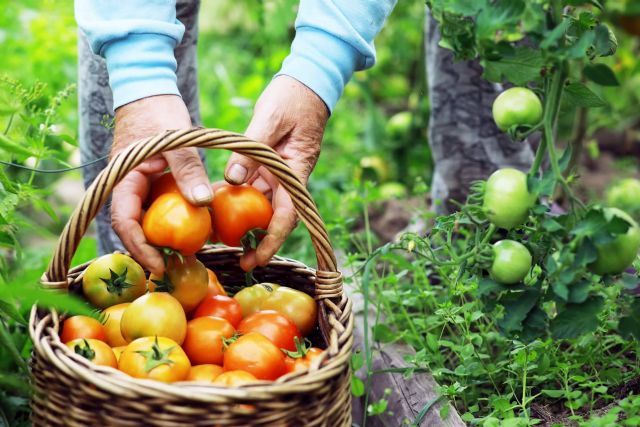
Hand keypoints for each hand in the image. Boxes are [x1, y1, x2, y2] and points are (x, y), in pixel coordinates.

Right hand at [110, 95, 211, 274]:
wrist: (149, 88)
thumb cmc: (158, 110)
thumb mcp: (177, 140)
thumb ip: (188, 171)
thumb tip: (202, 204)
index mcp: (123, 178)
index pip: (124, 221)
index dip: (139, 247)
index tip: (158, 263)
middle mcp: (127, 186)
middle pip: (134, 226)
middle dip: (151, 249)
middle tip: (176, 267)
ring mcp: (139, 184)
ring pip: (147, 218)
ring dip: (162, 237)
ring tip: (186, 254)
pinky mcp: (152, 181)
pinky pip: (159, 206)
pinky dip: (172, 219)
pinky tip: (193, 229)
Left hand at [224, 75, 328, 270]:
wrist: (307, 83)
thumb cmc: (292, 98)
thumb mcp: (269, 119)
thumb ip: (250, 150)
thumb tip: (231, 179)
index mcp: (295, 170)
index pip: (287, 214)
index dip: (272, 240)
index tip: (258, 258)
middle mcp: (288, 177)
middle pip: (275, 216)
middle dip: (259, 241)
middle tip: (239, 261)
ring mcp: (279, 172)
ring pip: (262, 203)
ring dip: (245, 220)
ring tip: (222, 236)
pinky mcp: (269, 164)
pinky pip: (254, 185)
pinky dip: (239, 196)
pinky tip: (219, 202)